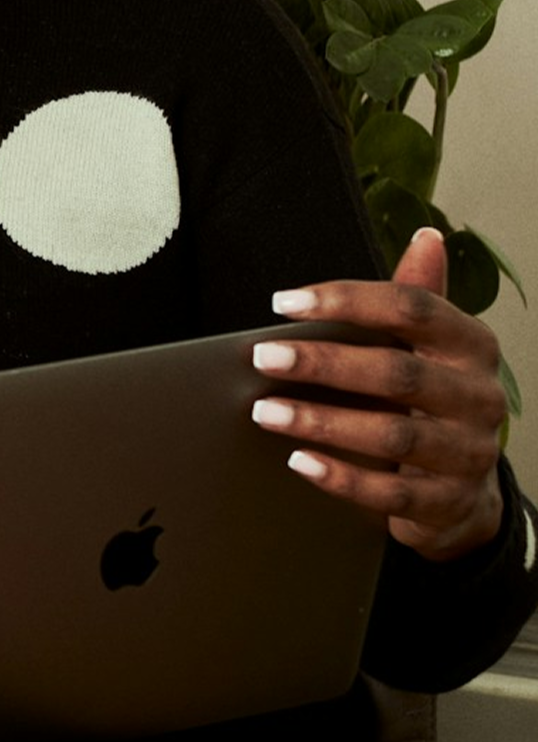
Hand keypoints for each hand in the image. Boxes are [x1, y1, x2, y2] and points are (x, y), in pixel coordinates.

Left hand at [255, 227, 507, 562]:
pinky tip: (299, 462)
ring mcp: (469, 454)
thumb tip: (426, 237)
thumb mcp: (433, 348)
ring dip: (322, 422)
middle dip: (323, 363)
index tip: (282, 302)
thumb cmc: (434, 400)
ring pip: (393, 435)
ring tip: (265, 412)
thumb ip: (419, 297)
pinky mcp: (450, 503)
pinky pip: (392, 494)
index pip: (412, 308)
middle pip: (398, 373)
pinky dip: (342, 477)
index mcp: (472, 345)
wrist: (467, 488)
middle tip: (262, 358)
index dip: (347, 300)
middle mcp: (478, 397)